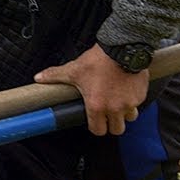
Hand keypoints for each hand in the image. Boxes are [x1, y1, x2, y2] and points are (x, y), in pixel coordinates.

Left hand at [33, 43, 148, 135]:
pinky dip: (133, 100)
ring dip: (124, 113)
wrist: (122, 48)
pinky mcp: (141, 95)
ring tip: (117, 101)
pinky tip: (125, 90)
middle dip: (111, 124)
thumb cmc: (98, 60)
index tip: (94, 120)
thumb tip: (38, 78)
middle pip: (116, 130)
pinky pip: (138, 104)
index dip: (96, 126)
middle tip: (106, 113)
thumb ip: (56, 76)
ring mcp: (130, 103)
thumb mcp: (74, 69)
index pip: (98, 130)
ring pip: (129, 118)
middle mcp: (115, 108)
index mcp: (97, 106)